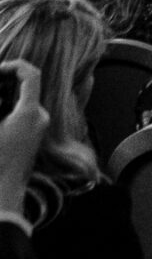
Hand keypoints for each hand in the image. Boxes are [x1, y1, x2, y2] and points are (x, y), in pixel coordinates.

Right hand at [0, 62, 47, 216]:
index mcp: (31, 111)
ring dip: (5, 94)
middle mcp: (40, 116)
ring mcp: (38, 126)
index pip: (30, 74)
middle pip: (26, 85)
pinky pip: (23, 111)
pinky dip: (8, 106)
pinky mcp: (33, 135)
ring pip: (23, 98)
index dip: (12, 65)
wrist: (3, 193)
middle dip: (5, 81)